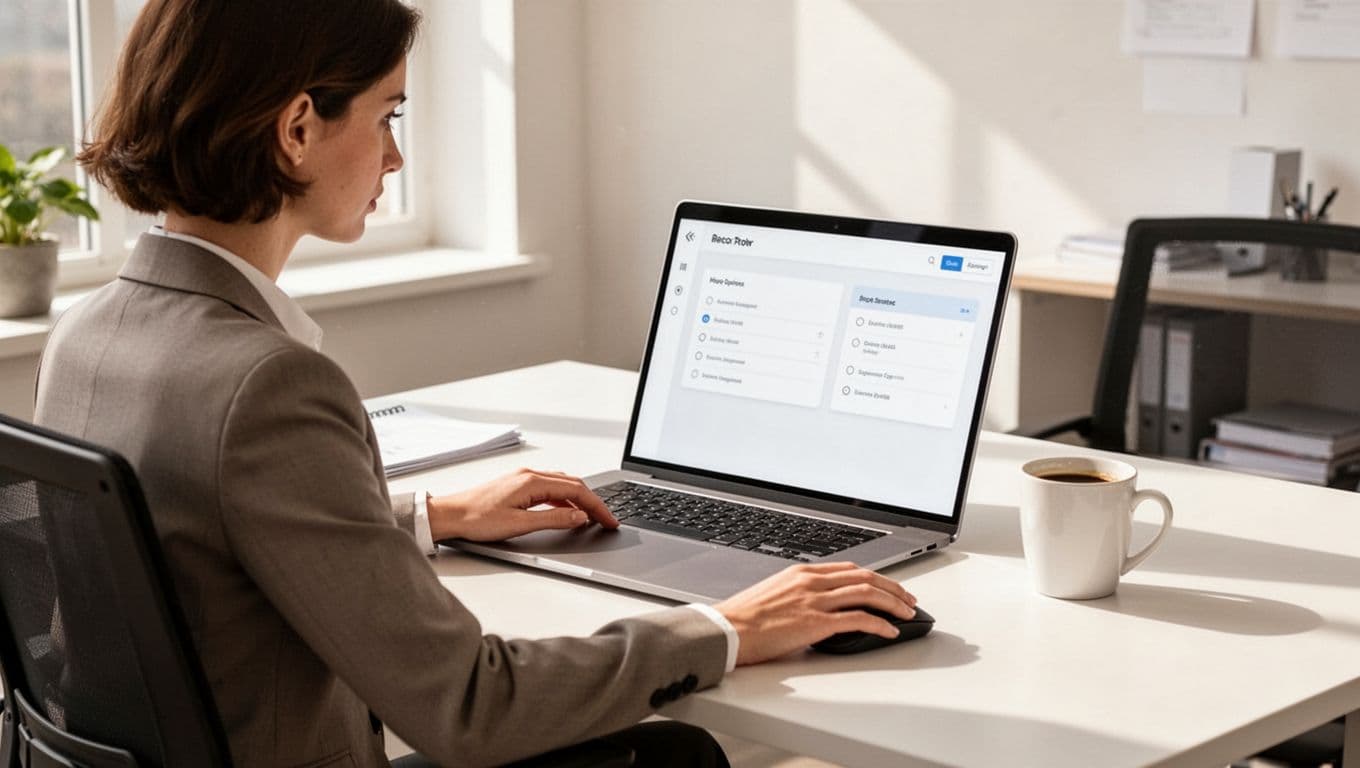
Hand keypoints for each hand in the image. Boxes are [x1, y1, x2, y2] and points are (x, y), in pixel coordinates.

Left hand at [428, 468, 617, 541]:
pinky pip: (549, 488)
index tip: (610, 520)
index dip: (597, 506)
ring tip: (592, 516)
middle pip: (573, 483)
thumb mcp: (519, 524)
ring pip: (562, 484)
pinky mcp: (517, 485)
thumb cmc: (476, 519)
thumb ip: (554, 520)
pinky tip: (566, 511)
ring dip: (580, 499)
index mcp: (532, 481)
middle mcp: (529, 474)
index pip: (577, 490)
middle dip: (594, 501)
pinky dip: (564, 499)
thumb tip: (579, 517)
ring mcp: (523, 478)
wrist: (449, 515)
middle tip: (607, 519)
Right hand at [713, 562, 916, 665]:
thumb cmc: (744, 617)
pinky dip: (879, 624)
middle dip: (892, 587)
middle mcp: (812, 582)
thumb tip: (815, 606)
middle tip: (908, 599)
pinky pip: (858, 619)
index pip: (849, 568)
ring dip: (893, 603)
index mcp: (802, 573)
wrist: (728, 629)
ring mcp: (815, 601)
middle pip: (865, 577)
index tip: (888, 586)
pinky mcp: (817, 623)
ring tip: (907, 613)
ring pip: (867, 593)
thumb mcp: (774, 594)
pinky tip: (889, 631)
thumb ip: (798, 594)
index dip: (874, 577)